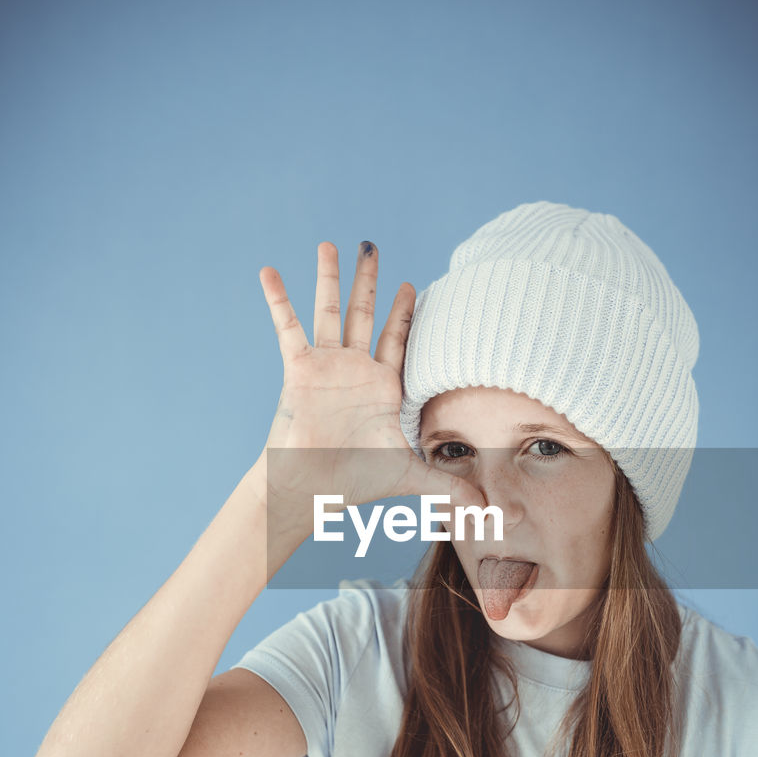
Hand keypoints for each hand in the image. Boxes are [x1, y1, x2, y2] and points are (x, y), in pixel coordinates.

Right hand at [258, 240, 484, 516]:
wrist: (312, 489)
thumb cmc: (355, 483)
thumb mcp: (411, 478)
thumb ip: (449, 488)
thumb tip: (489, 512)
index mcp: (382, 387)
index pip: (397, 340)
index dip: (404, 313)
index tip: (413, 286)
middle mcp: (354, 370)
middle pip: (364, 314)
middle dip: (369, 281)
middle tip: (372, 246)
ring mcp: (326, 366)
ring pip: (329, 311)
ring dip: (328, 278)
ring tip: (330, 244)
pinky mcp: (299, 368)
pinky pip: (288, 326)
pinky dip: (278, 298)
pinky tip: (268, 270)